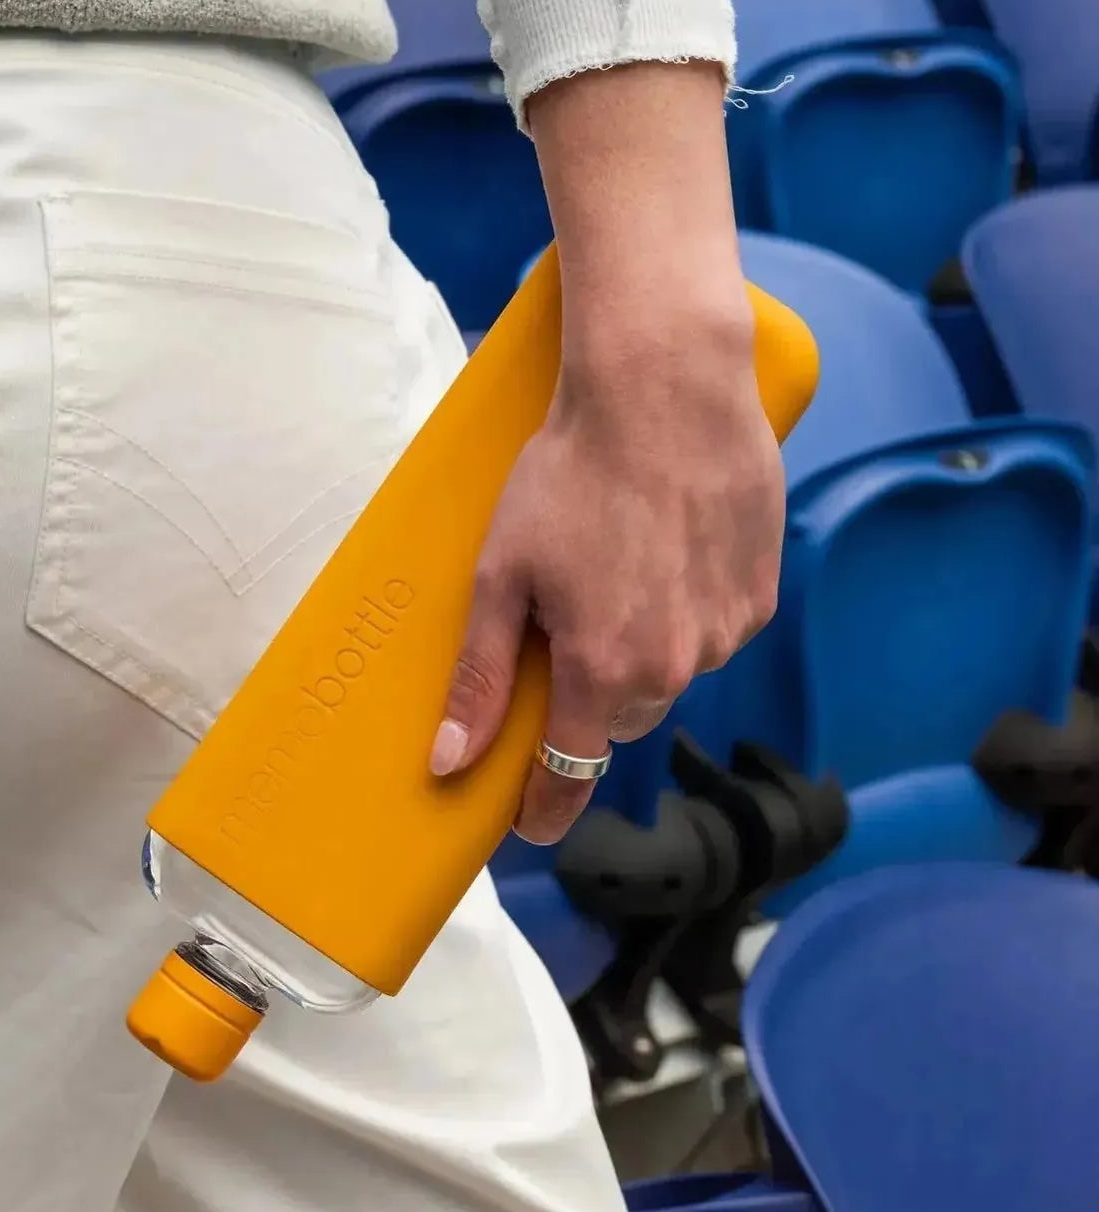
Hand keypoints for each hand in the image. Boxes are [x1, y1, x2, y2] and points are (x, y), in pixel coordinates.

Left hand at [428, 58, 784, 843]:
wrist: (664, 389)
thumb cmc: (570, 471)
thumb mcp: (500, 574)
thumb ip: (480, 677)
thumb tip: (451, 761)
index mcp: (603, 671)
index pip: (572, 774)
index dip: (546, 806)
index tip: (527, 823)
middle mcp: (674, 667)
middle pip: (620, 718)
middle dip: (588, 694)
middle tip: (562, 628)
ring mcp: (725, 631)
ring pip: (671, 671)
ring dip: (642, 646)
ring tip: (617, 567)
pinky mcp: (759, 592)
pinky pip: (714, 629)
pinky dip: (687, 608)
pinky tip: (664, 551)